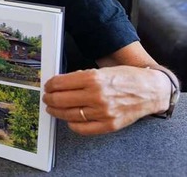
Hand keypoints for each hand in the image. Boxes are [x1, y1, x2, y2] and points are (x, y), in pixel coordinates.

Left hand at [43, 66, 169, 134]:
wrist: (151, 91)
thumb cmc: (127, 77)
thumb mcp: (102, 70)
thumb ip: (81, 76)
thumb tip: (61, 82)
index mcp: (93, 78)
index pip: (60, 83)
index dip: (50, 85)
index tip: (48, 86)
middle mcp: (97, 96)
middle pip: (61, 100)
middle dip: (49, 98)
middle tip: (47, 97)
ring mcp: (103, 112)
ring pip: (69, 115)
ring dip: (56, 112)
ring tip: (53, 108)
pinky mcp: (109, 125)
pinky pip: (83, 129)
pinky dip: (72, 124)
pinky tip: (69, 119)